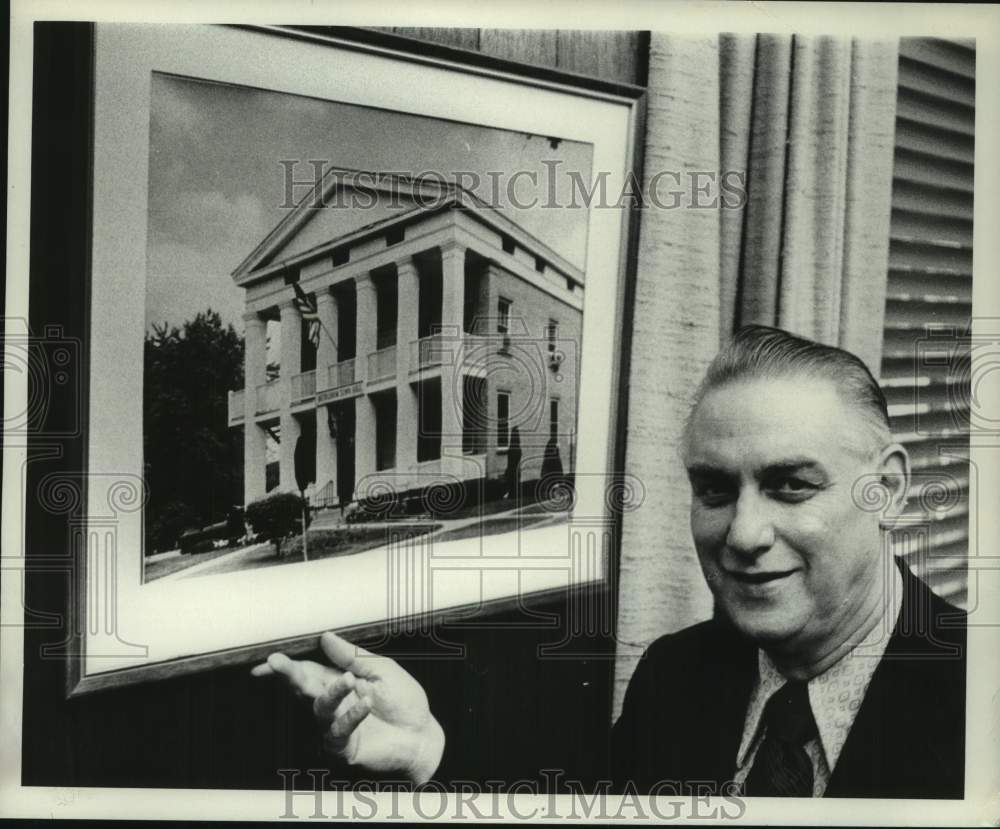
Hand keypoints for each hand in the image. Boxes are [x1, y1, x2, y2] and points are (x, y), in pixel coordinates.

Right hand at [251, 632, 444, 783]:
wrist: (423, 736)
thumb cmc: (403, 702)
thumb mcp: (382, 670)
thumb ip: (352, 656)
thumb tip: (325, 636)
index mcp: (338, 682)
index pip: (308, 670)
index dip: (287, 666)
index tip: (269, 660)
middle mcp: (333, 704)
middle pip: (305, 687)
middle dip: (290, 674)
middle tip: (276, 663)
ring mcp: (336, 726)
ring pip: (321, 708)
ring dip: (332, 692)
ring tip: (348, 680)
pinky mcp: (346, 747)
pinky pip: (342, 731)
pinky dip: (352, 715)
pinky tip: (365, 703)